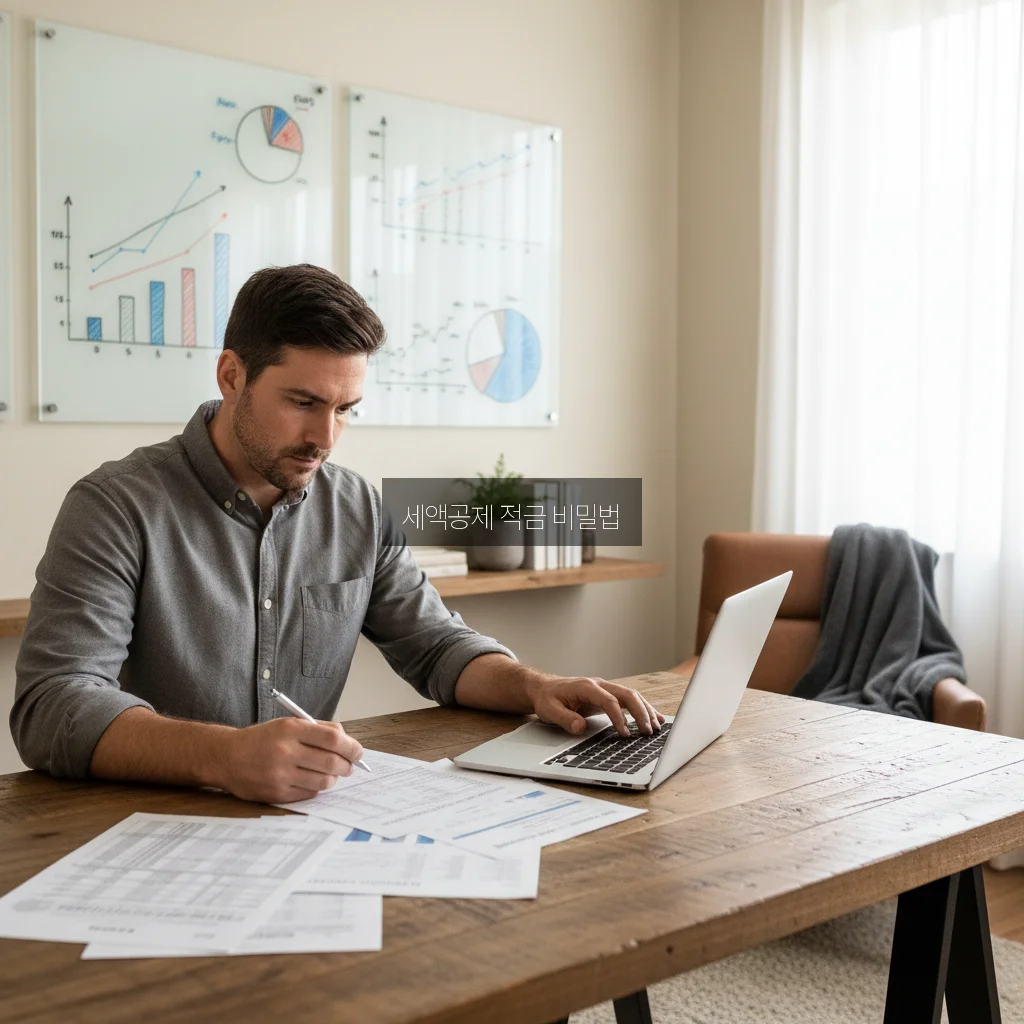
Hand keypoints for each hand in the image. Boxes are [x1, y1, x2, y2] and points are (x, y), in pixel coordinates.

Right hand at [219, 717, 364, 803]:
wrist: (227, 757)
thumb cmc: (263, 739)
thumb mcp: (288, 724)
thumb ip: (318, 729)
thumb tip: (347, 740)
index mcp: (291, 729)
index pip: (333, 739)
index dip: (351, 746)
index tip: (358, 751)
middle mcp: (285, 751)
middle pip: (331, 762)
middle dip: (347, 765)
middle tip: (349, 765)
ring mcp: (280, 774)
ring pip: (323, 781)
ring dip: (334, 778)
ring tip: (332, 773)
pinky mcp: (276, 793)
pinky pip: (309, 793)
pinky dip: (317, 787)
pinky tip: (312, 780)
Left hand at [527, 675, 665, 737]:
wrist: (544, 688)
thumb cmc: (547, 698)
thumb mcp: (549, 710)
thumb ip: (564, 719)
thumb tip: (580, 727)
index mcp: (586, 687)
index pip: (609, 700)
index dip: (619, 717)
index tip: (625, 734)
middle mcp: (599, 684)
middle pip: (627, 695)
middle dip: (640, 713)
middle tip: (648, 732)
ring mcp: (605, 688)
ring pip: (632, 696)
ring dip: (645, 710)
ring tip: (657, 727)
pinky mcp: (608, 695)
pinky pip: (629, 700)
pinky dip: (643, 708)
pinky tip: (654, 718)